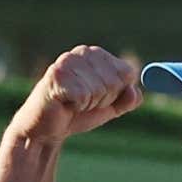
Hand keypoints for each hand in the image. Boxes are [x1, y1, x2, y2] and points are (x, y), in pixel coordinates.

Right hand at [8, 45, 142, 144]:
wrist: (46, 130)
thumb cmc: (76, 114)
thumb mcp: (108, 108)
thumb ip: (126, 100)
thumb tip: (136, 92)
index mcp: (97, 55)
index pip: (128, 73)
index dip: (116, 94)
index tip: (98, 98)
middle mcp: (82, 52)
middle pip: (115, 82)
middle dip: (103, 101)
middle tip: (83, 103)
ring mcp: (68, 61)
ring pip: (100, 89)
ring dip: (88, 105)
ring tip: (72, 104)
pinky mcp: (57, 75)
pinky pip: (84, 96)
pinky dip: (77, 107)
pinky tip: (64, 104)